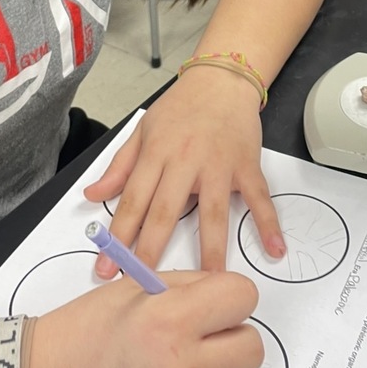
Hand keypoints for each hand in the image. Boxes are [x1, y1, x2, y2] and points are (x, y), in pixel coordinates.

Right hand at [28, 270, 263, 367]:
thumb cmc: (82, 331)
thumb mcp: (136, 287)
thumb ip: (188, 287)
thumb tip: (224, 293)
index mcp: (169, 320)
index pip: (243, 298)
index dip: (232, 294)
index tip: (216, 298)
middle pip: (253, 347)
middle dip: (234, 333)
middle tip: (206, 328)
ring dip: (212, 364)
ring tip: (169, 355)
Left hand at [83, 67, 285, 274]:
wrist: (220, 79)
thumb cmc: (179, 107)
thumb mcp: (142, 131)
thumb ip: (119, 167)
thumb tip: (92, 196)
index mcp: (157, 153)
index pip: (134, 200)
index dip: (118, 235)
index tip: (104, 266)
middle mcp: (186, 160)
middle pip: (166, 211)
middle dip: (151, 251)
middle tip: (142, 287)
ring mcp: (219, 164)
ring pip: (212, 212)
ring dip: (210, 249)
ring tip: (206, 284)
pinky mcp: (247, 165)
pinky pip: (258, 198)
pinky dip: (269, 223)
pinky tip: (275, 249)